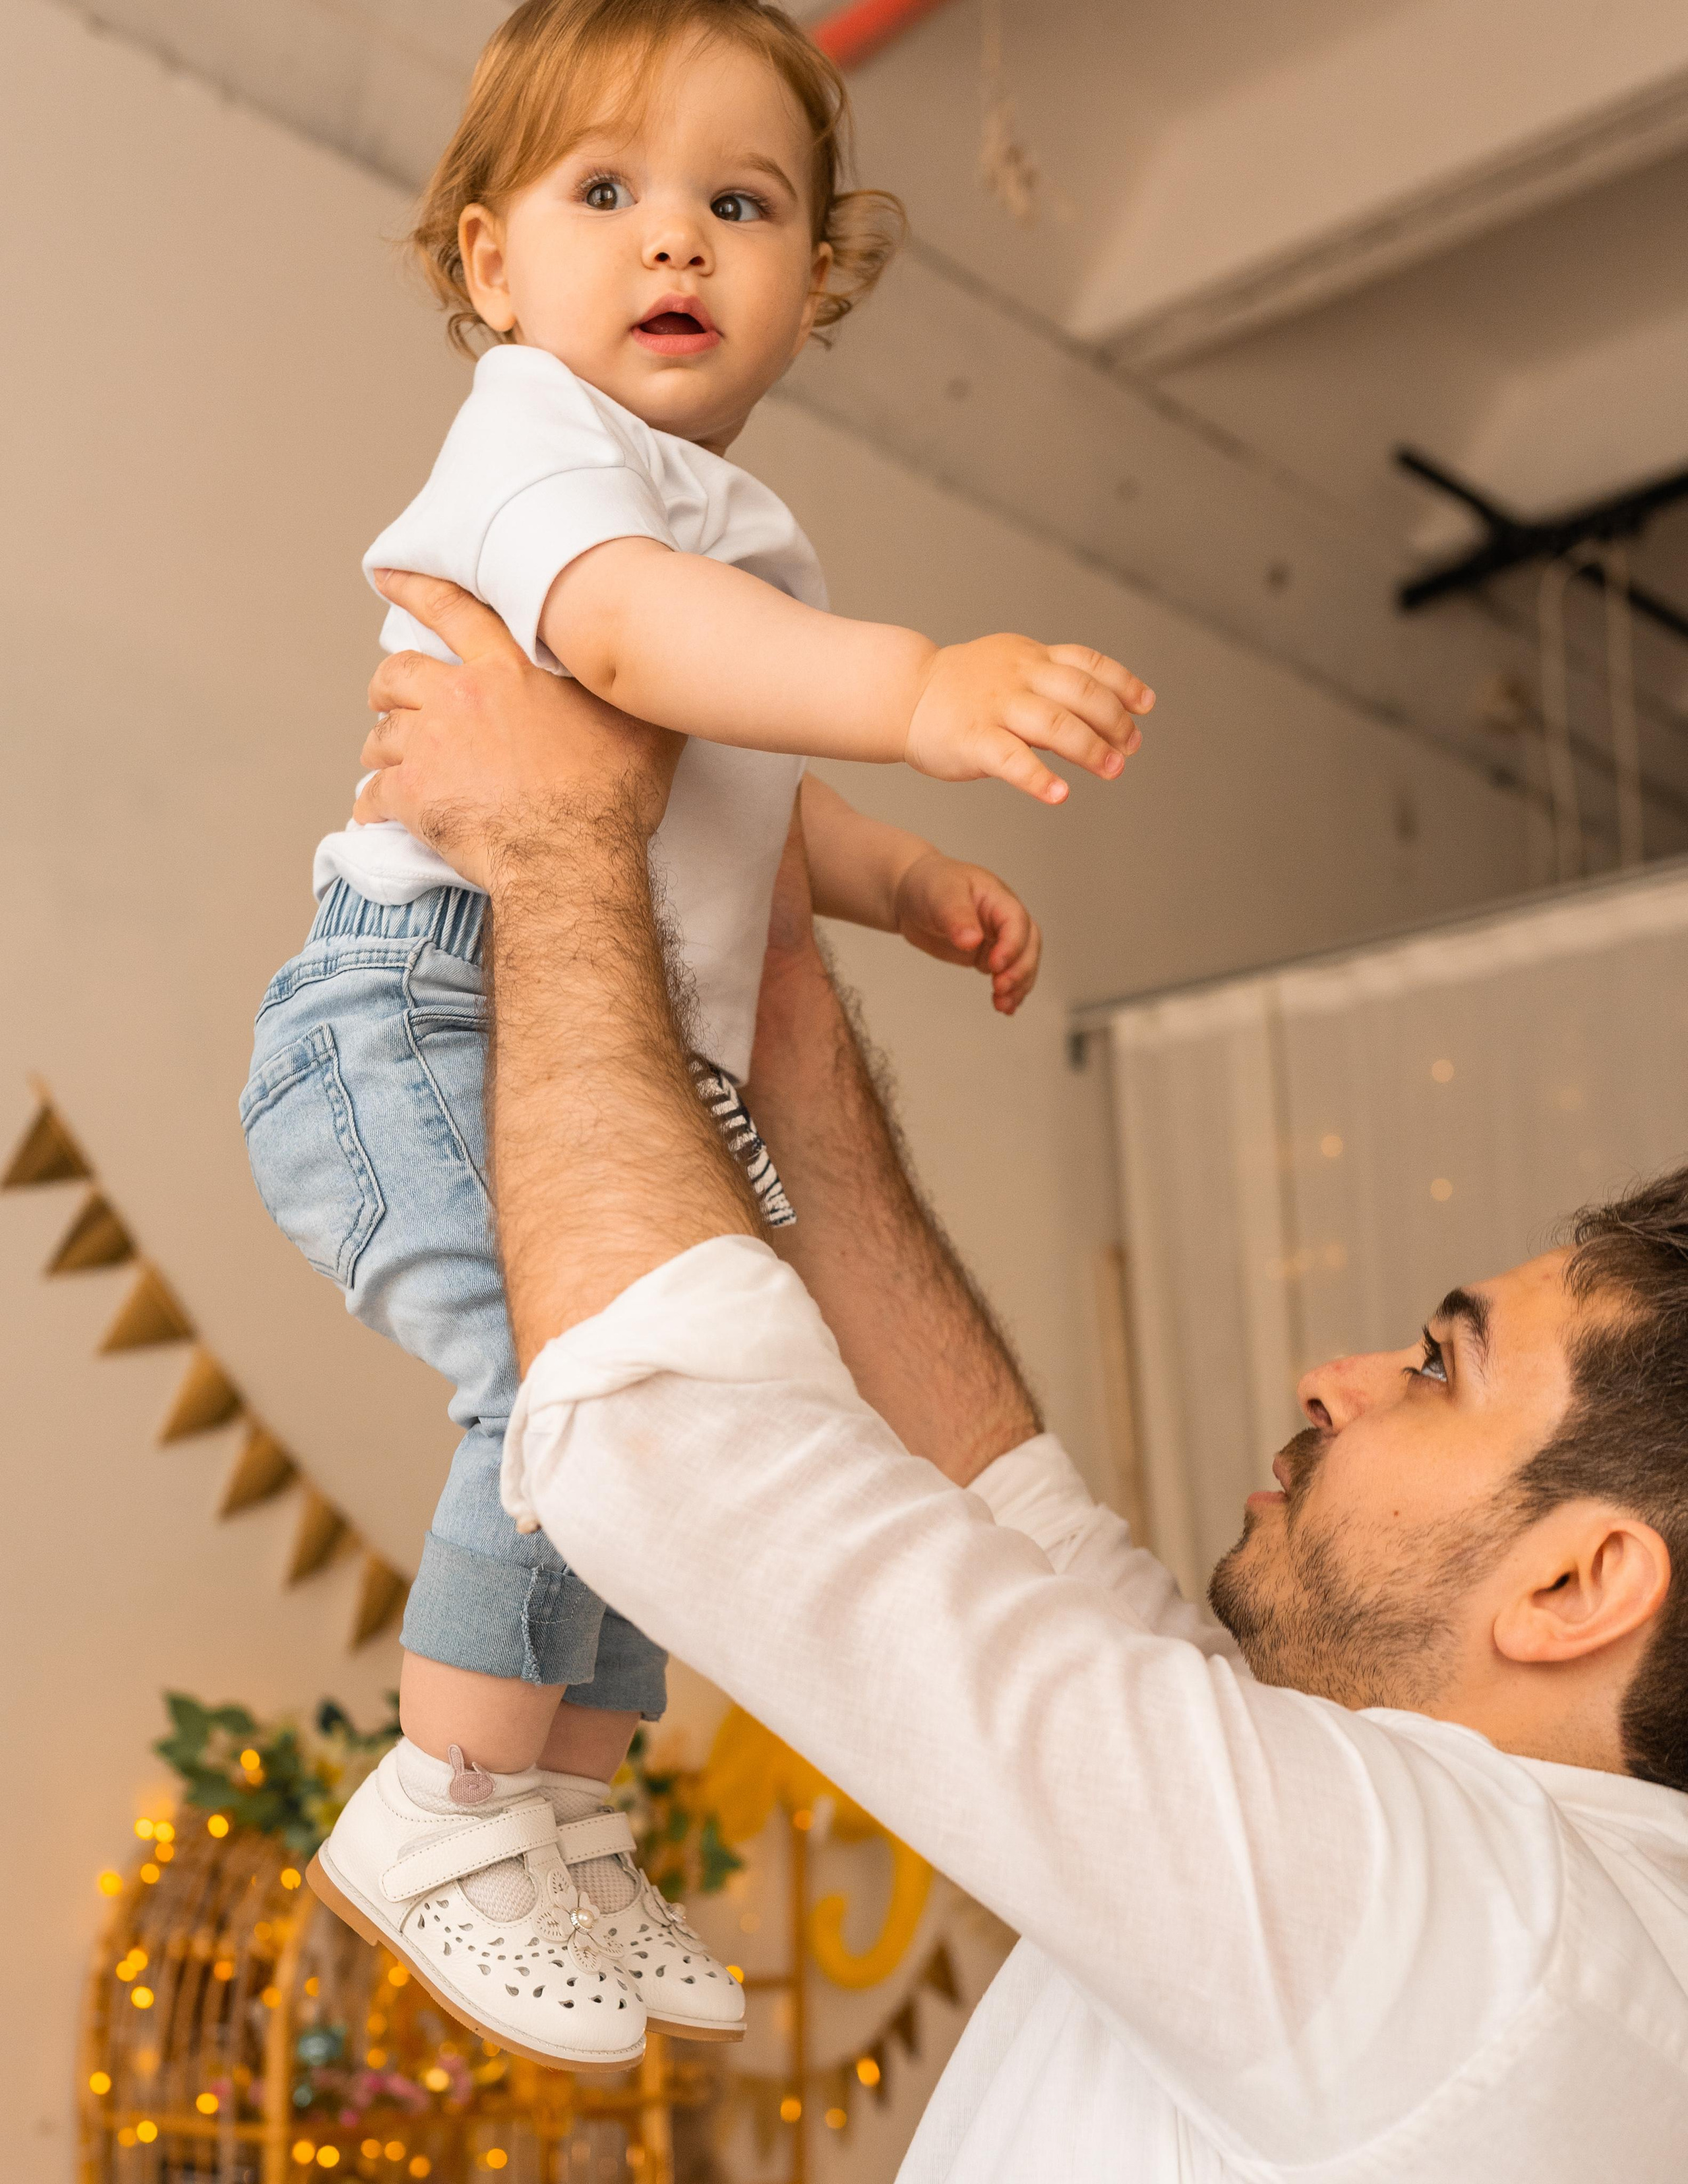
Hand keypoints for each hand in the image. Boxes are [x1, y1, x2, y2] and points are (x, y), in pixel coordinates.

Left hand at [355, 570, 684, 889]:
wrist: (574, 856)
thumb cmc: (610, 796)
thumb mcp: (642, 726)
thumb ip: (630, 694)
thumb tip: (654, 679)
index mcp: (511, 670)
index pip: (455, 612)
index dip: (416, 589)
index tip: (388, 576)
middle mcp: (462, 697)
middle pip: (400, 673)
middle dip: (388, 684)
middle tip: (386, 696)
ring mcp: (432, 745)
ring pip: (383, 733)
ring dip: (382, 745)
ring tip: (385, 759)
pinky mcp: (413, 794)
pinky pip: (374, 794)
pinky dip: (371, 804)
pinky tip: (374, 814)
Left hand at [894, 851, 1041, 1014]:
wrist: (911, 894)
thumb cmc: (929, 884)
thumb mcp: (941, 894)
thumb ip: (957, 916)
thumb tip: (972, 941)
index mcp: (996, 897)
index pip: (1016, 922)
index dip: (1012, 945)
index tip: (995, 965)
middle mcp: (1003, 918)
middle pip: (1029, 944)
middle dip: (1020, 969)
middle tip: (1001, 988)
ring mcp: (997, 938)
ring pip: (1022, 962)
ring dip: (1018, 985)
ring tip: (1003, 1005)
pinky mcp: (986, 955)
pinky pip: (1006, 973)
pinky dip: (1009, 991)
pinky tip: (1004, 1006)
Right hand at [904, 637, 1152, 805]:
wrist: (904, 693)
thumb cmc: (963, 687)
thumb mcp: (1010, 668)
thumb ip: (1051, 683)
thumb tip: (1105, 713)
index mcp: (1031, 658)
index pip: (1088, 664)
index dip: (1122, 684)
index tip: (1145, 706)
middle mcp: (1019, 677)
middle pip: (1081, 694)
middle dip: (1114, 722)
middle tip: (1130, 748)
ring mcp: (996, 707)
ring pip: (1056, 724)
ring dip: (1091, 749)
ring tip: (1112, 769)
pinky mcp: (973, 739)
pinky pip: (1012, 760)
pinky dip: (1039, 778)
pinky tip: (1060, 794)